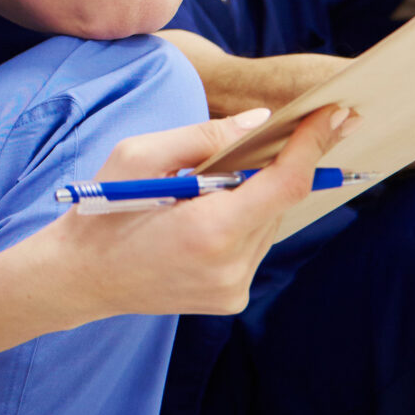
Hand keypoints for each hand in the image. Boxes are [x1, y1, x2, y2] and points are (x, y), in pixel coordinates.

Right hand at [51, 104, 356, 319]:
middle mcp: (231, 267)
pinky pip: (255, 246)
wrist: (79, 277)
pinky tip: (203, 218)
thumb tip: (261, 121)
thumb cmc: (104, 210)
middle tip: (252, 143)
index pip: (285, 184)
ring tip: (205, 189)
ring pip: (270, 224)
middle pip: (279, 202)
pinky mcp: (231, 299)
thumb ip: (205, 136)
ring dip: (254, 197)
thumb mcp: (140, 155)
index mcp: (209, 230)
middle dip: (270, 168)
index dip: (312, 145)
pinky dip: (242, 222)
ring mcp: (233, 289)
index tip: (335, 114)